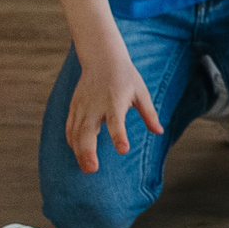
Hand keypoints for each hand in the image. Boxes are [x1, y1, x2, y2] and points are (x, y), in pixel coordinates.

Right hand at [66, 49, 161, 174]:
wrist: (102, 57)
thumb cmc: (125, 76)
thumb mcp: (141, 92)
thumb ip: (149, 113)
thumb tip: (159, 132)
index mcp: (115, 100)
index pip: (116, 120)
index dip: (118, 135)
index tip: (123, 150)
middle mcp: (96, 104)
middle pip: (87, 130)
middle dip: (88, 150)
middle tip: (92, 170)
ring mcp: (82, 106)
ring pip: (76, 131)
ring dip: (79, 151)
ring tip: (86, 168)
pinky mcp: (74, 106)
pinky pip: (70, 127)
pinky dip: (72, 141)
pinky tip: (77, 153)